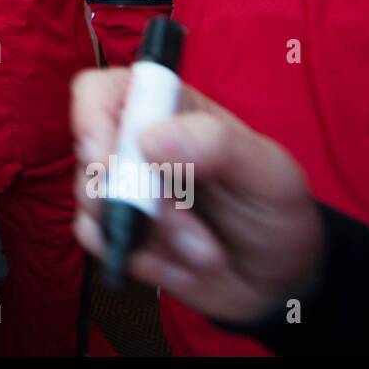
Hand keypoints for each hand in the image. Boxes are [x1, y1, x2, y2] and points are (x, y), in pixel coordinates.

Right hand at [70, 68, 323, 322]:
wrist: (279, 277)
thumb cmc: (273, 208)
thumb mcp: (268, 172)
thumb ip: (218, 144)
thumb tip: (149, 138)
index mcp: (167, 109)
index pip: (100, 91)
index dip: (91, 119)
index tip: (109, 163)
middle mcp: (133, 144)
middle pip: (89, 154)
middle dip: (136, 200)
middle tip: (192, 230)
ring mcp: (121, 191)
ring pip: (90, 202)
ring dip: (150, 236)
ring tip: (203, 252)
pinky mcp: (116, 233)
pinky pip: (97, 241)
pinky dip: (140, 258)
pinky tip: (179, 265)